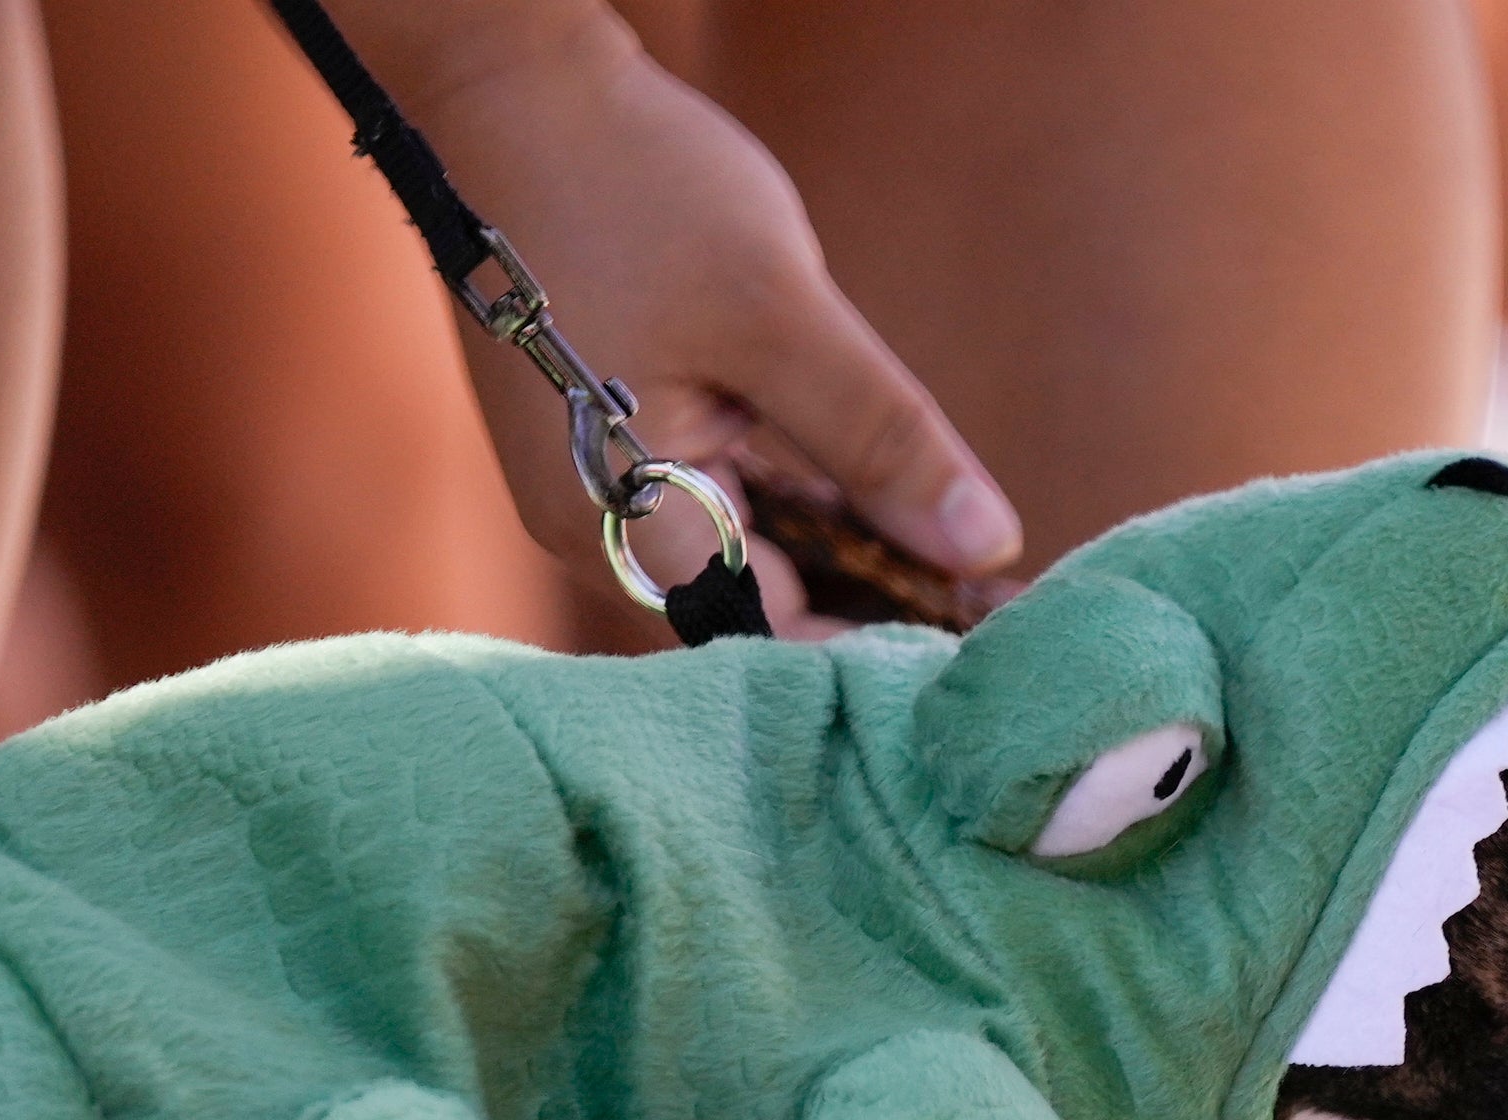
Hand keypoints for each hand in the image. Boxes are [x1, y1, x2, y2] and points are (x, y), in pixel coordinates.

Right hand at [348, 5, 1022, 587]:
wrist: (512, 89)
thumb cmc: (630, 190)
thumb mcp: (781, 314)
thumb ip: (881, 440)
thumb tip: (985, 549)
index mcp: (621, 518)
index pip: (771, 632)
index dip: (877, 642)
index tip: (983, 635)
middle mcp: (597, 526)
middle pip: (758, 601)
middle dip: (870, 600)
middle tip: (995, 596)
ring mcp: (599, 482)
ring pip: (747, 546)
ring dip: (843, 549)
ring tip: (959, 556)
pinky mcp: (613, 437)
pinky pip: (719, 493)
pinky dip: (797, 497)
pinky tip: (880, 496)